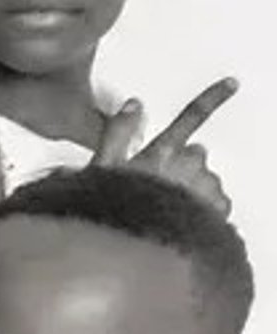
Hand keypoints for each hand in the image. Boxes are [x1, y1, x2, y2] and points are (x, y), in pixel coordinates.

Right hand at [92, 78, 235, 214]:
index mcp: (164, 152)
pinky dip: (202, 211)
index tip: (231, 84)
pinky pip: (215, 206)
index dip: (212, 98)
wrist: (134, 249)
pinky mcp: (217, 212)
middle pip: (194, 154)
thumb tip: (133, 105)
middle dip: (179, 165)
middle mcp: (190, 166)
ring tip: (162, 210)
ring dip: (189, 189)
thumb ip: (118, 133)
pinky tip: (178, 222)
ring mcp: (206, 189)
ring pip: (204, 180)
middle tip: (154, 184)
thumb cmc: (115, 212)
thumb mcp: (101, 170)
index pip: (190, 117)